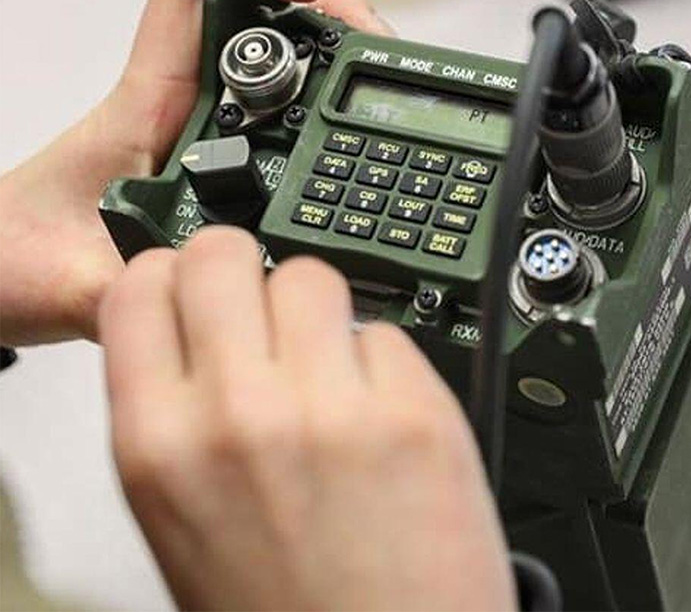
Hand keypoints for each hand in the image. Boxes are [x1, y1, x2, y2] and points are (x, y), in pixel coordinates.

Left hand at [0, 0, 389, 344]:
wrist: (5, 271)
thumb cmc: (22, 252)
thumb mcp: (74, 283)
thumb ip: (132, 291)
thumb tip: (203, 291)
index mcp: (148, 99)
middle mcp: (184, 101)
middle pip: (265, 10)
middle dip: (329, 10)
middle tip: (380, 45)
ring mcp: (207, 126)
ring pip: (284, 57)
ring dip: (336, 53)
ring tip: (385, 80)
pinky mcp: (221, 156)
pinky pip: (285, 109)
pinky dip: (326, 104)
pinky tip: (355, 136)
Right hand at [101, 228, 515, 611]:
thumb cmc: (282, 609)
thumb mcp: (181, 516)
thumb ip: (174, 412)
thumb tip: (187, 322)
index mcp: (159, 448)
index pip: (136, 287)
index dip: (167, 276)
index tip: (190, 285)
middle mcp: (238, 417)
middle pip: (222, 253)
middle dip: (241, 269)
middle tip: (262, 306)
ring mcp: (330, 409)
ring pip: (311, 275)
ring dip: (317, 309)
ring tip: (327, 365)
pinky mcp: (415, 412)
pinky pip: (384, 331)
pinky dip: (382, 361)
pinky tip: (379, 413)